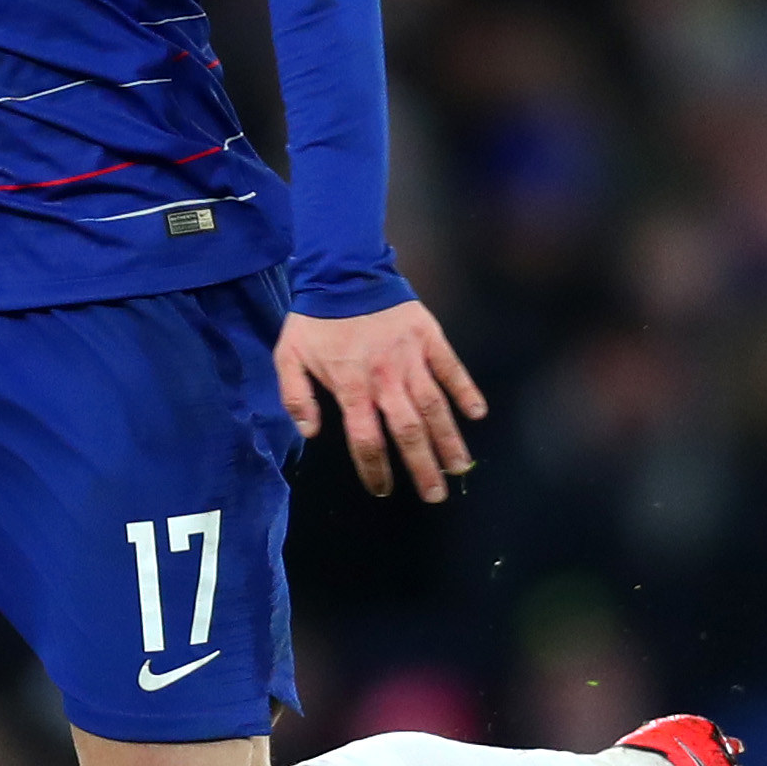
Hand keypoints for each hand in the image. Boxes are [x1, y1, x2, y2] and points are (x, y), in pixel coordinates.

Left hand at [275, 300, 486, 502]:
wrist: (343, 270)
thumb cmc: (315, 318)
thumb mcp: (289, 356)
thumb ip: (295, 396)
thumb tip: (310, 432)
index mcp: (351, 388)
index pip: (366, 440)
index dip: (375, 470)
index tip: (383, 490)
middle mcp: (386, 380)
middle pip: (408, 432)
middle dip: (422, 467)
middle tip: (435, 495)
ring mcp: (411, 359)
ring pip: (434, 407)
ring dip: (448, 440)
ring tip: (460, 468)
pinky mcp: (430, 338)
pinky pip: (451, 368)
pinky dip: (466, 390)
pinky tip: (477, 414)